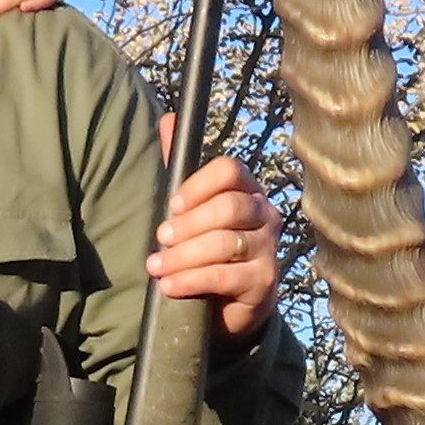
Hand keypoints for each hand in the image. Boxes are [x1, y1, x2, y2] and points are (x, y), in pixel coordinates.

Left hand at [150, 142, 282, 340]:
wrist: (228, 305)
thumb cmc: (207, 249)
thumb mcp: (192, 208)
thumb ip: (180, 167)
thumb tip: (168, 119)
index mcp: (246, 190)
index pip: (230, 170)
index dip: (199, 185)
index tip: (173, 204)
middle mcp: (264, 214)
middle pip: (228, 207)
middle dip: (188, 224)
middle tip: (160, 238)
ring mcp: (268, 247)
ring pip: (225, 243)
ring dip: (184, 256)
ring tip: (156, 267)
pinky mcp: (265, 280)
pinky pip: (226, 276)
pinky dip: (192, 280)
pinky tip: (170, 285)